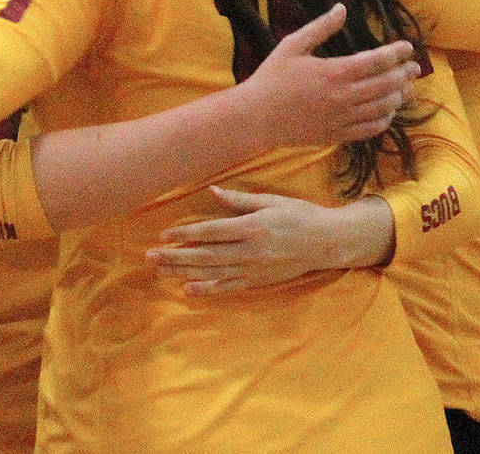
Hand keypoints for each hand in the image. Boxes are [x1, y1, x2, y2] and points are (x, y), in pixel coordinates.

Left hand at [146, 187, 383, 294]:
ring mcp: (255, 269)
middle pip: (206, 255)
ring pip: (213, 272)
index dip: (185, 234)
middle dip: (176, 256)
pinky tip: (189, 289)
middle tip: (150, 256)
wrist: (329, 242)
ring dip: (184, 272)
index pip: (211, 231)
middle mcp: (252, 251)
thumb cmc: (300, 214)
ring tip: (161, 272)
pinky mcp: (260, 280)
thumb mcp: (271, 200)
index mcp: (253, 227)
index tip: (164, 235)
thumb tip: (211, 191)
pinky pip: (229, 287)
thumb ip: (239, 200)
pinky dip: (208, 289)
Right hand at [242, 4, 419, 148]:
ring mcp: (342, 118)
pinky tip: (388, 113)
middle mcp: (343, 96)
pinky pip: (370, 129)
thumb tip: (342, 8)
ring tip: (406, 89)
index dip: (396, 53)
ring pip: (383, 107)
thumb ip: (320, 27)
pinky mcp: (337, 134)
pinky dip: (384, 120)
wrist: (255, 117)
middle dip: (404, 74)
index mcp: (334, 71)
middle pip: (386, 84)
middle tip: (414, 68)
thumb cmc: (271, 78)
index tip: (407, 47)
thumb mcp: (292, 45)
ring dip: (399, 96)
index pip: (377, 60)